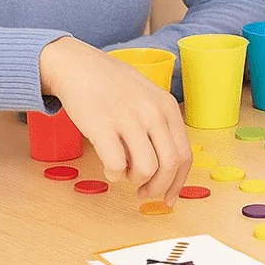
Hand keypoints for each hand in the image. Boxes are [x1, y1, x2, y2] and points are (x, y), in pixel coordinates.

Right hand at [39, 37, 191, 204]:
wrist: (79, 66)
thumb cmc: (113, 86)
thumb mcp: (148, 98)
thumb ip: (160, 126)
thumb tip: (167, 169)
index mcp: (167, 107)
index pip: (185, 155)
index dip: (178, 183)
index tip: (169, 198)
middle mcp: (152, 112)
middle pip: (169, 165)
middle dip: (158, 188)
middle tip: (143, 191)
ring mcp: (128, 118)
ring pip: (146, 169)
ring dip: (135, 180)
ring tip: (124, 172)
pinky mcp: (102, 126)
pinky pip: (116, 166)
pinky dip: (113, 175)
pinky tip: (109, 166)